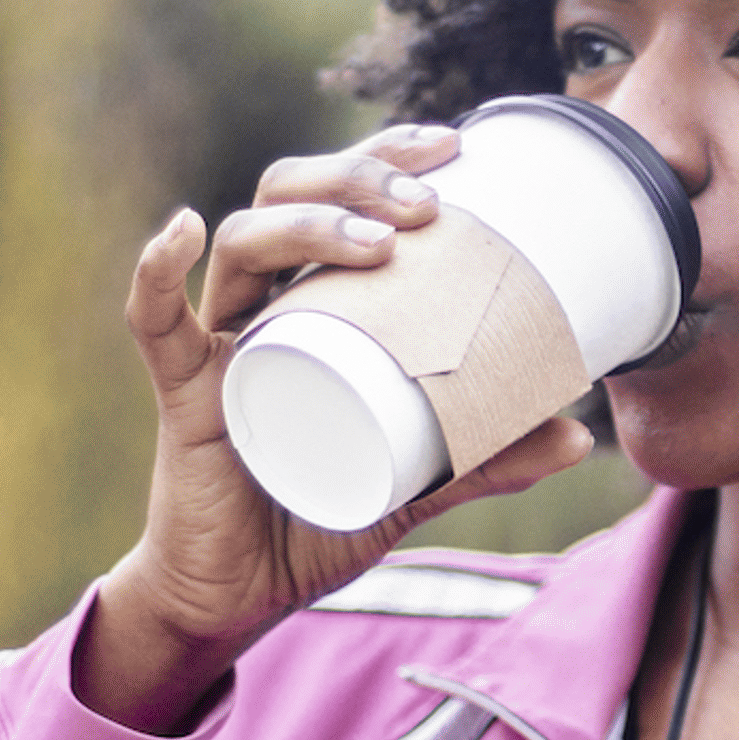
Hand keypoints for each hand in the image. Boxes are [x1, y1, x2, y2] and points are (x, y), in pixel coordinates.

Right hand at [74, 123, 597, 731]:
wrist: (244, 594)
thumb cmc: (320, 519)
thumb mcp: (421, 483)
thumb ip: (487, 456)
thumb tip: (582, 435)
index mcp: (319, 304)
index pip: (343, 196)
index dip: (388, 154)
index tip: (455, 145)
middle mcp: (266, 304)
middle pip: (293, 196)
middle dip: (359, 175)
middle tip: (429, 202)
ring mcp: (222, 342)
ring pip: (245, 242)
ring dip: (309, 222)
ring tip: (378, 240)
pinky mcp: (185, 392)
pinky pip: (157, 323)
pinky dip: (158, 274)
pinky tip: (181, 231)